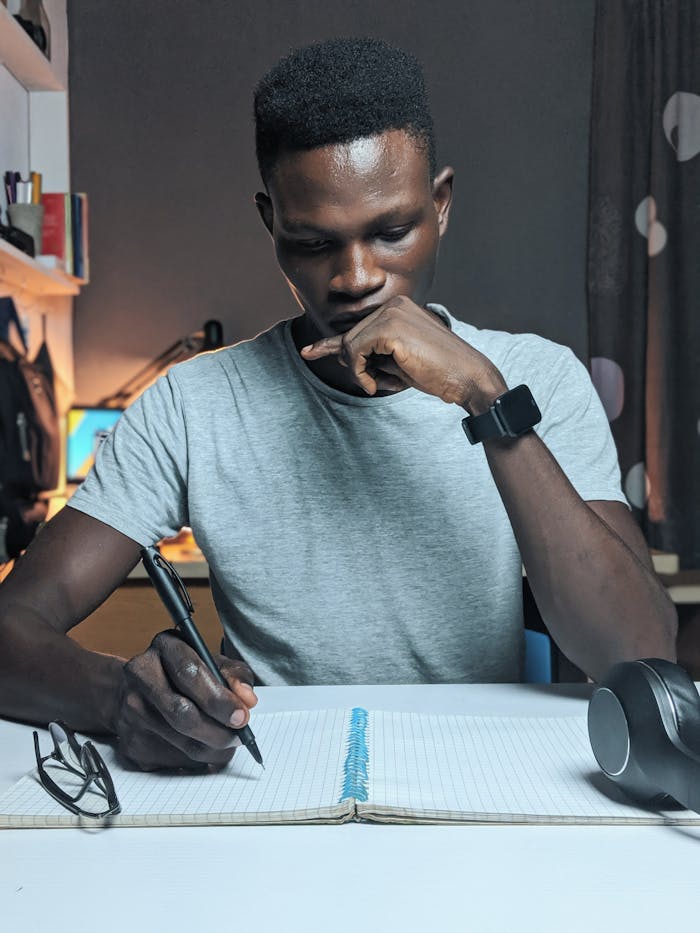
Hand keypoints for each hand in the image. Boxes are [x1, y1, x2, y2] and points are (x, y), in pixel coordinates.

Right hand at [112, 630, 257, 769]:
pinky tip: (207, 748)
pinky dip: (197, 757)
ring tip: (229, 743)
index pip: (190, 674)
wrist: (134, 689)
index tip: (242, 716)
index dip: (219, 699)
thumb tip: (247, 700)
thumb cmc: (183, 673)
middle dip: (218, 730)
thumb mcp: (213, 662)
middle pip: (182, 713)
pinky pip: (172, 758)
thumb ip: (235, 676)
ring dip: (212, 748)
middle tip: (239, 736)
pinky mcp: (131, 740)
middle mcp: (142, 674)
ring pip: (180, 740)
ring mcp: (131, 709)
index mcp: (166, 646)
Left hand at [300, 296, 506, 412]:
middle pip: (350, 339)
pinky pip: (354, 353)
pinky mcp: (389, 328)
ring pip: (349, 346)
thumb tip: (335, 352)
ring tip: (383, 384)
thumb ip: (370, 354)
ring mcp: (391, 313)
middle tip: (381, 383)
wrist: (466, 377)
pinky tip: (379, 384)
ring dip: (360, 373)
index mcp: (398, 308)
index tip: (308, 352)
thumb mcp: (397, 361)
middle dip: (359, 368)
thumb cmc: (436, 372)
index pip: (358, 328)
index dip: (330, 345)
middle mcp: (393, 304)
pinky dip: (361, 374)